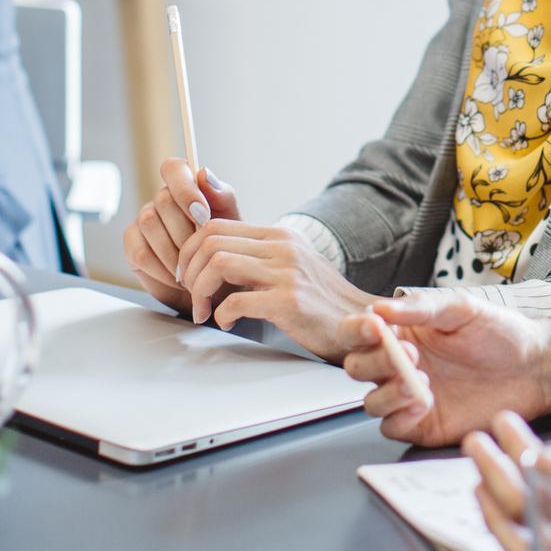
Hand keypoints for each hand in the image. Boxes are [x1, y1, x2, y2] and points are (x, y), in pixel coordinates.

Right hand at [120, 158, 237, 312]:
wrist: (213, 287)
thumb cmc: (223, 249)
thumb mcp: (232, 223)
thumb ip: (222, 196)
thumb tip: (204, 173)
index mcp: (186, 187)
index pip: (173, 168)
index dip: (185, 189)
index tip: (202, 214)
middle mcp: (162, 200)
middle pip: (163, 199)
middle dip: (186, 230)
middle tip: (202, 252)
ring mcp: (144, 221)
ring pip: (149, 223)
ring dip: (174, 251)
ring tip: (193, 269)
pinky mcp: (132, 245)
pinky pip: (141, 252)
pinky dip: (162, 269)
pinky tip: (177, 279)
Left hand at [166, 184, 377, 361]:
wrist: (361, 325)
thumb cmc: (321, 302)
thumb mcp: (291, 266)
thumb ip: (258, 257)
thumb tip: (214, 257)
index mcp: (280, 235)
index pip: (216, 225)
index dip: (190, 251)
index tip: (189, 275)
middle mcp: (284, 246)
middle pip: (211, 240)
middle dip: (190, 270)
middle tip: (192, 295)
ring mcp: (287, 272)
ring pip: (218, 263)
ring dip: (200, 291)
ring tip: (204, 311)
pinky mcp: (290, 301)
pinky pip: (235, 301)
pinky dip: (222, 315)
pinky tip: (228, 323)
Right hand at [336, 292, 550, 447]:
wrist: (535, 368)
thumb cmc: (499, 334)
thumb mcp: (461, 309)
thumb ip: (421, 308)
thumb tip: (381, 307)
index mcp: (401, 333)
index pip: (357, 333)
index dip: (355, 331)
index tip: (373, 327)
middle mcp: (398, 365)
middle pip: (357, 368)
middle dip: (375, 362)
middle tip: (409, 354)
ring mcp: (408, 397)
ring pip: (371, 402)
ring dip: (387, 392)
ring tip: (420, 380)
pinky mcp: (423, 425)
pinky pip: (393, 427)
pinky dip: (400, 418)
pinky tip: (423, 404)